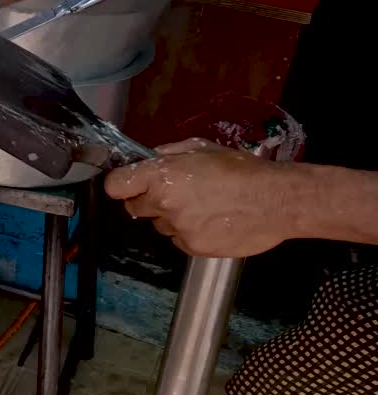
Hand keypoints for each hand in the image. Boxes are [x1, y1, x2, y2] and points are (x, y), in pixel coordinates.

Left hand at [103, 138, 298, 257]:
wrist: (278, 200)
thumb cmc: (243, 170)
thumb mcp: (202, 148)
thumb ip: (169, 153)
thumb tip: (149, 158)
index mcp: (162, 175)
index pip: (116, 186)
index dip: (121, 184)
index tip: (127, 185)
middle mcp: (164, 203)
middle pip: (134, 208)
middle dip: (149, 201)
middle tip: (175, 193)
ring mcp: (178, 228)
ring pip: (160, 225)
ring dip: (173, 218)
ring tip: (204, 207)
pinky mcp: (193, 247)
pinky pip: (179, 240)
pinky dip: (190, 234)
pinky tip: (213, 221)